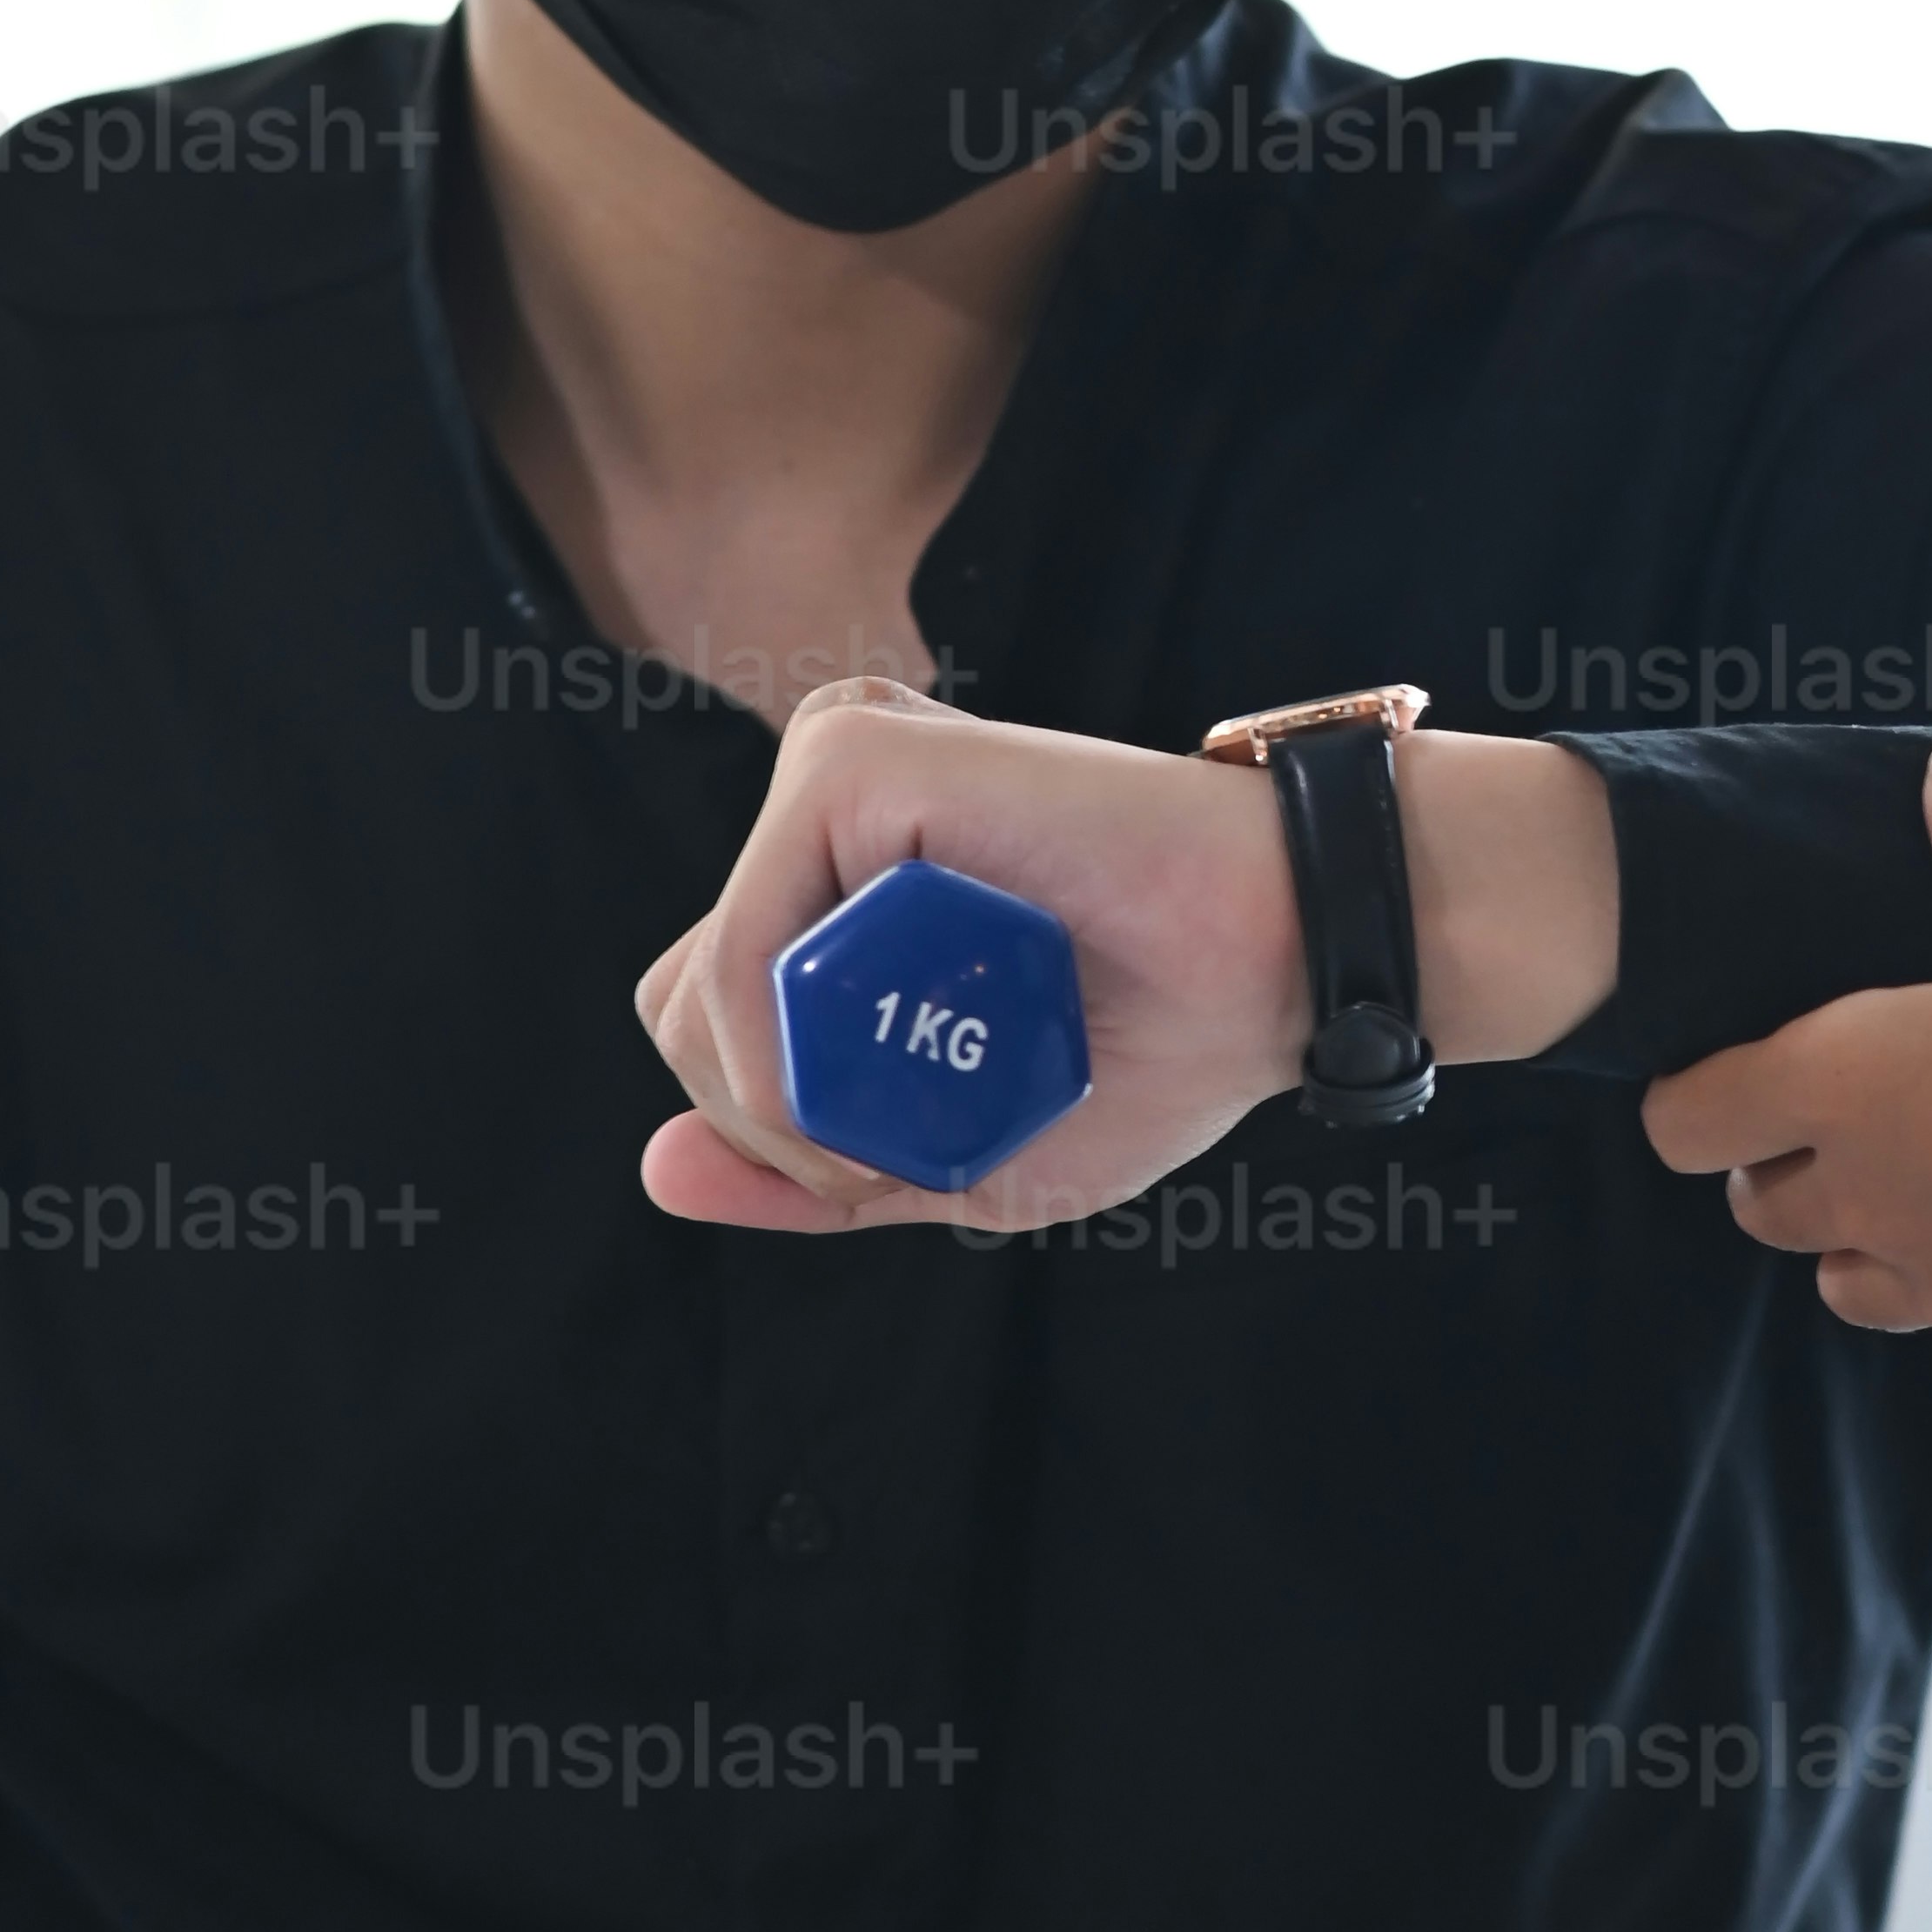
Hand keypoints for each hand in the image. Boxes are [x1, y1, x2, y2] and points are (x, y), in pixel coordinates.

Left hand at [634, 680, 1304, 1237]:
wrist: (1277, 963)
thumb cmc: (1156, 1046)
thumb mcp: (962, 1154)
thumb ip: (810, 1169)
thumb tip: (654, 1171)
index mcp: (845, 883)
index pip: (705, 1016)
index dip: (776, 1126)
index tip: (894, 1158)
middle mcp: (825, 812)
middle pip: (680, 1006)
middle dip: (775, 1122)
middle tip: (913, 1138)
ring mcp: (833, 772)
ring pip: (699, 985)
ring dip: (794, 1103)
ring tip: (934, 1096)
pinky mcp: (849, 759)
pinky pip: (742, 943)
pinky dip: (790, 1048)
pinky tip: (906, 1058)